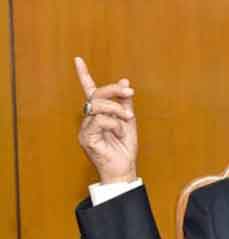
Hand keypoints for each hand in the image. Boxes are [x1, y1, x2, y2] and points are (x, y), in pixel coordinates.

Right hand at [75, 57, 138, 183]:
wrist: (124, 168)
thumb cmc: (124, 147)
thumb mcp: (128, 121)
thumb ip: (125, 102)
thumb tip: (125, 81)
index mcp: (98, 113)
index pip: (88, 91)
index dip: (83, 75)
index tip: (78, 59)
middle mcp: (89, 119)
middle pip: (95, 94)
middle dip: (114, 90)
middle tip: (130, 92)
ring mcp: (85, 128)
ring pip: (97, 105)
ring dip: (117, 108)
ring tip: (129, 118)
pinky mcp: (86, 137)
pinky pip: (99, 120)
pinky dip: (114, 124)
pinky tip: (119, 133)